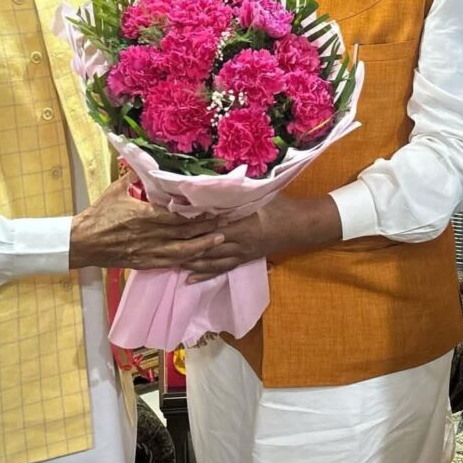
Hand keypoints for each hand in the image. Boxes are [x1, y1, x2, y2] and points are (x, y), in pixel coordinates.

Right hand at [69, 173, 223, 270]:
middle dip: (205, 229)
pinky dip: (186, 260)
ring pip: (181, 252)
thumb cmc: (99, 214)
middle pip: (184, 234)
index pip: (176, 216)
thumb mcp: (115, 190)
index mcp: (143, 215)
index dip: (196, 215)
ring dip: (202, 246)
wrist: (83, 241)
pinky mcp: (144, 263)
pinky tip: (197, 257)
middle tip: (223, 222)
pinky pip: (170, 263)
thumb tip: (144, 164)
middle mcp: (149, 235)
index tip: (212, 209)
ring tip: (219, 241)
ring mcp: (147, 252)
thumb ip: (133, 177)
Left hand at [181, 192, 342, 281]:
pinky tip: (190, 278)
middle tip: (161, 248)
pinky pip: (222, 269)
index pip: (211, 228)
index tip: (171, 226)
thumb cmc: (281, 206)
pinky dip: (205, 274)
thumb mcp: (260, 195)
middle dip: (185, 247)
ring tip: (169, 262)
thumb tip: (216, 183)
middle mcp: (239, 242)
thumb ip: (238, 193)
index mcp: (242, 225)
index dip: (192, 228)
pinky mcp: (244, 259)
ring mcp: (241, 253)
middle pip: (207, 247)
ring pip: (211, 261)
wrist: (301, 226)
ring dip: (191, 262)